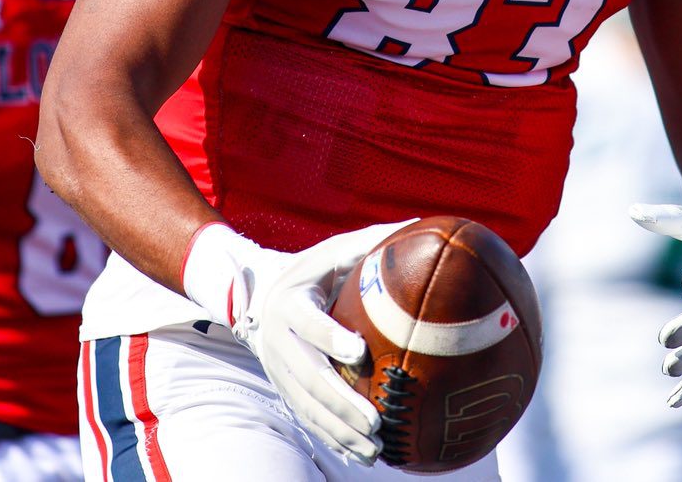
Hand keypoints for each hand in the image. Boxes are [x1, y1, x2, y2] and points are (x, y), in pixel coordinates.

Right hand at [184, 220, 410, 463]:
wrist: (257, 296)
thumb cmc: (312, 271)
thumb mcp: (333, 252)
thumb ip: (372, 242)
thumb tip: (424, 225)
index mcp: (291, 303)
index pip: (310, 323)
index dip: (332, 337)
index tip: (360, 352)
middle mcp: (279, 341)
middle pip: (309, 377)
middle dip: (341, 402)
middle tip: (376, 421)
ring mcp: (279, 370)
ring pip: (308, 407)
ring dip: (340, 431)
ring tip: (376, 450)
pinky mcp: (284, 389)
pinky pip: (308, 420)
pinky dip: (334, 439)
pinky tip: (362, 456)